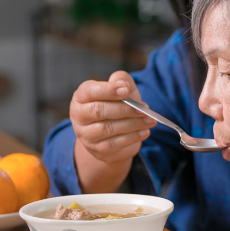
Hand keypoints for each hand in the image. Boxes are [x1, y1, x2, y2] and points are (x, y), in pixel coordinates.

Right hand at [70, 71, 155, 192]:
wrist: (111, 135)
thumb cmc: (116, 106)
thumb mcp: (120, 90)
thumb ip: (121, 81)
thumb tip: (123, 83)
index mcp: (81, 97)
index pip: (89, 91)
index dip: (107, 90)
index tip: (125, 90)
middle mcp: (79, 116)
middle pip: (99, 111)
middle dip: (124, 109)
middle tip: (144, 108)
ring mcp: (86, 135)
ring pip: (108, 128)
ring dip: (132, 124)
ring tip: (150, 120)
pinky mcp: (97, 149)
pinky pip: (114, 144)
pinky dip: (132, 137)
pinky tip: (145, 132)